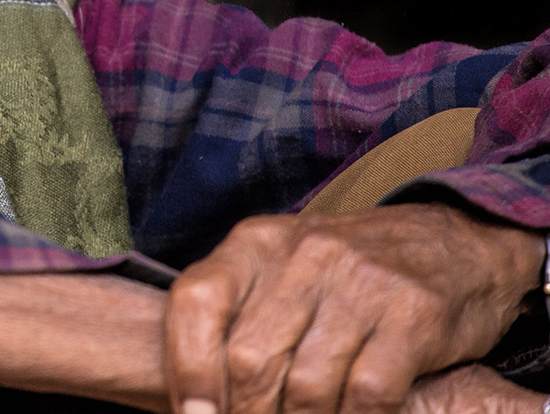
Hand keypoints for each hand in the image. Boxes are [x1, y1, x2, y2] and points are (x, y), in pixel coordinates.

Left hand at [165, 203, 542, 413]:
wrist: (453, 245)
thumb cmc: (345, 275)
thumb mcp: (280, 272)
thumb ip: (237, 318)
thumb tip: (194, 396)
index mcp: (255, 243)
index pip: (196, 302)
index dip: (186, 368)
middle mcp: (302, 255)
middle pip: (250, 358)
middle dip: (248, 411)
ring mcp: (359, 282)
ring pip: (306, 386)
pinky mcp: (412, 314)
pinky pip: (366, 394)